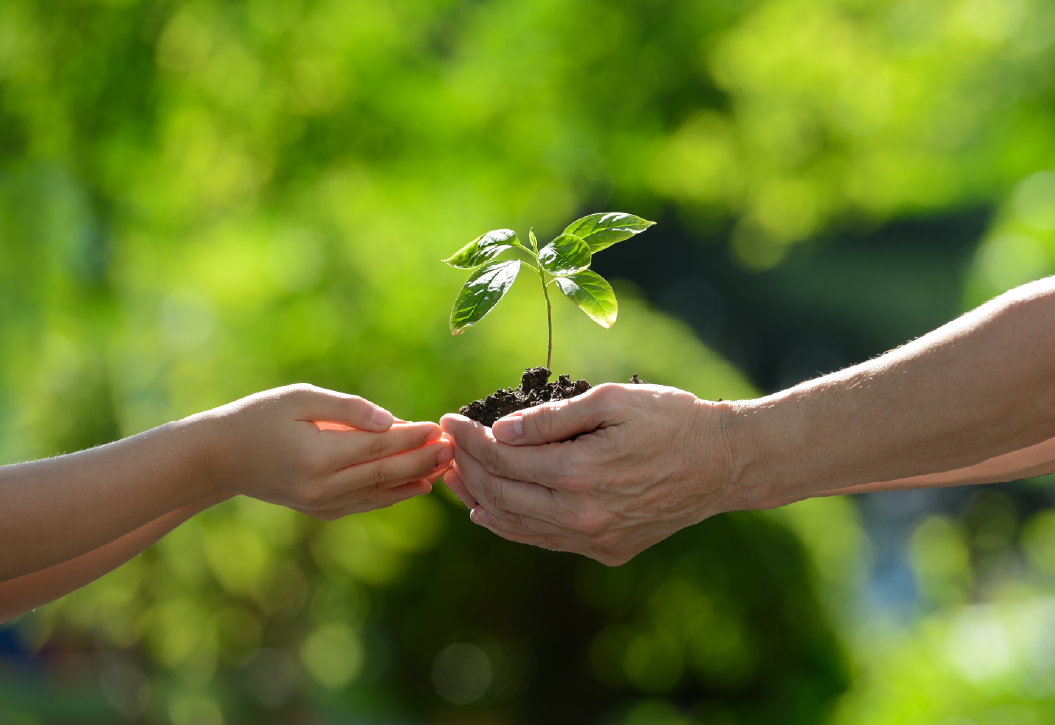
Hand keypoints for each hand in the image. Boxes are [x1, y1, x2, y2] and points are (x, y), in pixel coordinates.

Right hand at [196, 384, 452, 519]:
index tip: (438, 426)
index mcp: (318, 456)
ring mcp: (322, 504)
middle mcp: (323, 486)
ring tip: (446, 466)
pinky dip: (394, 495)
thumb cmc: (258, 417)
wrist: (219, 458)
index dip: (412, 436)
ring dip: (416, 479)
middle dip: (423, 460)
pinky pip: (366, 504)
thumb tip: (390, 420)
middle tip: (454, 448)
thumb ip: (347, 409)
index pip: (379, 446)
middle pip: (386, 472)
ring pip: (380, 493)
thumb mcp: (300, 398)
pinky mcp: (320, 511)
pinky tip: (417, 487)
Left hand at [440, 383, 739, 565]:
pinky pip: (544, 540)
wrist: (724, 462)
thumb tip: (500, 431)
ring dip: (479, 499)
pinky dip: (510, 526)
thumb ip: (552, 419)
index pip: (502, 458)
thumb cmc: (671, 419)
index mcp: (580, 473)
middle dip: (466, 466)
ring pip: (516, 525)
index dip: (469, 438)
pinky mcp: (606, 550)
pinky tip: (489, 512)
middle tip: (447, 444)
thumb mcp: (612, 401)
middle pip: (501, 493)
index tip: (450, 419)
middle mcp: (581, 515)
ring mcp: (594, 539)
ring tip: (454, 477)